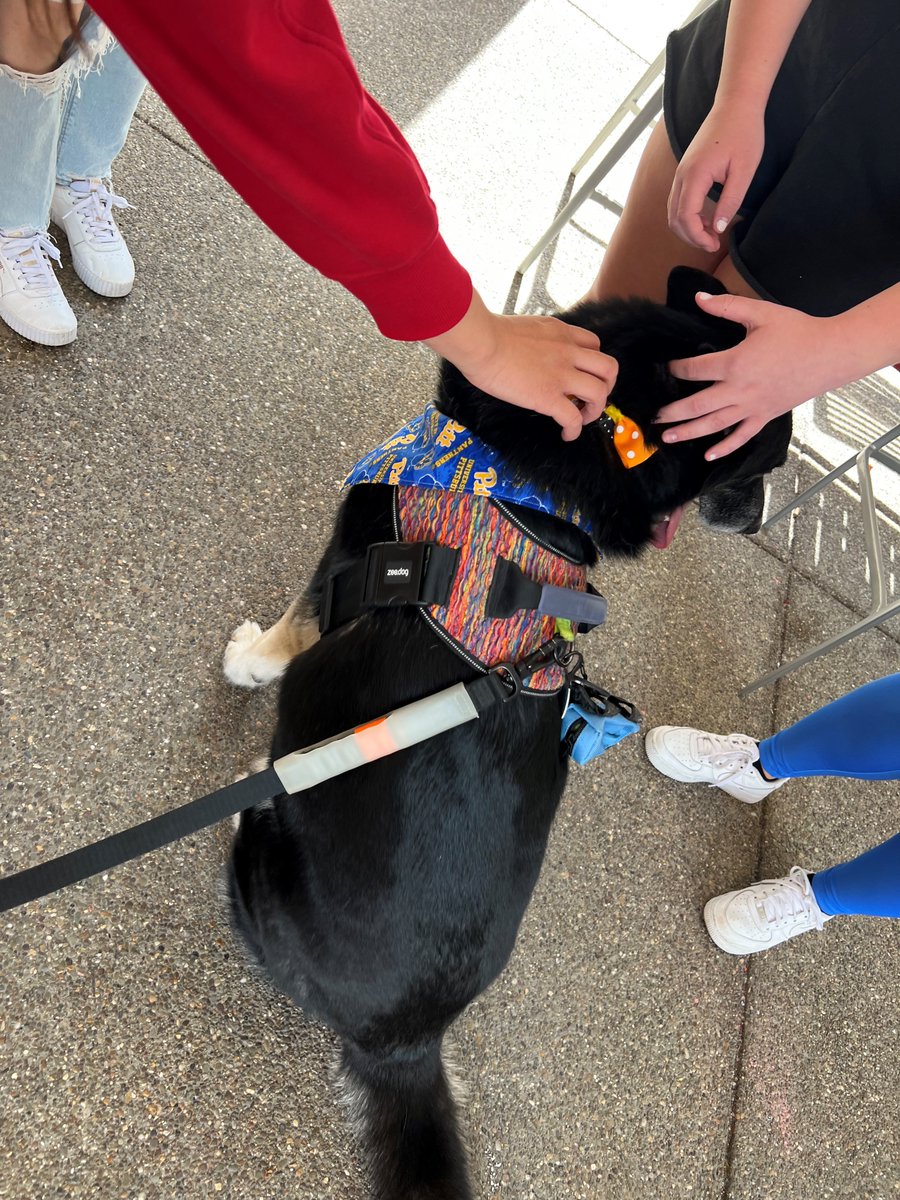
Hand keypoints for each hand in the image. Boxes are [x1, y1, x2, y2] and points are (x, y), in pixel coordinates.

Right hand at [424, 291, 617, 440]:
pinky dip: (574, 430)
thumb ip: (537, 340)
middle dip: (607, 386)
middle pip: (609, 368)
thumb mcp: (525, 328)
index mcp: (561, 333)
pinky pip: (573, 418)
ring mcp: (561, 375)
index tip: (582, 375)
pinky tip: (566, 435)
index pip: (594, 344)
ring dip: (595, 410)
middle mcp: (568, 352)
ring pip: (599, 393)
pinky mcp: (548, 396)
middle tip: (591, 398)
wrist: (481, 343)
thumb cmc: (489, 335)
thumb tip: (530, 353)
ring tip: (581, 419)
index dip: (593, 363)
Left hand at [659, 291, 849, 458]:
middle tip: (653, 418)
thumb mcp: (760, 313)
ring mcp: (752, 407)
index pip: (694, 370)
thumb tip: (699, 298)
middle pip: (696, 405)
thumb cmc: (797, 331)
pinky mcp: (765, 416)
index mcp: (734, 363)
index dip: (676, 369)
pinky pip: (741, 437)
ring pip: (713, 425)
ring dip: (688, 432)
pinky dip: (725, 448)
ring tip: (668, 438)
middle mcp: (739, 390)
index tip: (666, 369)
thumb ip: (727, 307)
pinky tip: (709, 455)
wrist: (830, 353)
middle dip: (672, 412)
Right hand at [668, 103, 764, 252]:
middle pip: (674, 218)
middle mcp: (682, 175)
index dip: (697, 237)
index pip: (685, 217)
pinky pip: (678, 200)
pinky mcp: (685, 170)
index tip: (715, 245)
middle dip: (691, 236)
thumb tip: (717, 228)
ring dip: (688, 227)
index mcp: (695, 175)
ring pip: (673, 211)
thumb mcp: (744, 171)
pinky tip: (706, 218)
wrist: (735, 104)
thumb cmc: (743, 133)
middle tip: (713, 244)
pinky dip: (687, 215)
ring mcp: (680, 172)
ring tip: (711, 233)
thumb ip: (730, 201)